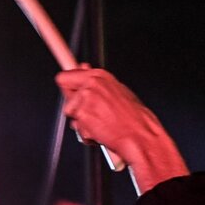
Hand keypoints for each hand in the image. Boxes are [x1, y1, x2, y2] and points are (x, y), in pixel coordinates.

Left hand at [57, 67, 188, 191]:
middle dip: (74, 105)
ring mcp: (86, 100)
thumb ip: (96, 83)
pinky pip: (77, 128)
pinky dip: (87, 134)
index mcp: (99, 76)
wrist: (140, 135)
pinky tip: (101, 132)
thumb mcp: (118, 91)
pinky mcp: (83, 116)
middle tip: (89, 113)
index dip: (68, 87)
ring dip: (82, 122)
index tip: (70, 92)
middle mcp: (90, 85)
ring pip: (70, 112)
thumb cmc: (134, 117)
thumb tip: (82, 69)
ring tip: (99, 124)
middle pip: (64, 94)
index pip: (66, 76)